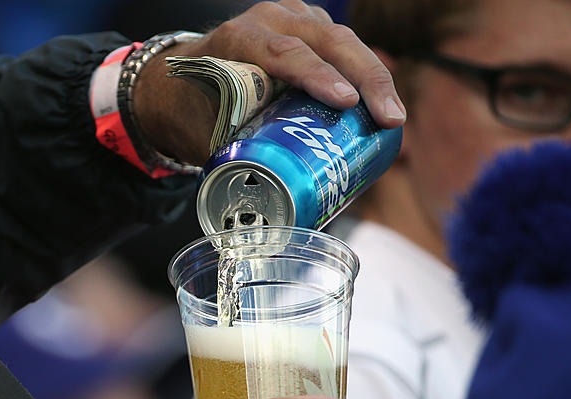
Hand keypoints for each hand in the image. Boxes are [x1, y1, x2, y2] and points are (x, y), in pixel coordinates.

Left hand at [133, 0, 406, 165]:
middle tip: (390, 118)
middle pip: (328, 41)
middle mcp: (268, 20)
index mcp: (238, 39)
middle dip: (366, 79)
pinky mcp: (309, 28)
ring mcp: (292, 19)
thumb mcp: (203, 133)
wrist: (177, 82)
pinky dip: (366, 73)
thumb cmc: (192, 111)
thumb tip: (260, 208)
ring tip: (393, 118)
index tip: (346, 102)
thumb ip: (232, 157)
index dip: (319, 77)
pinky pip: (343, 47)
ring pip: (342, 41)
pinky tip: (383, 103)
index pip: (285, 54)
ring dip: (374, 78)